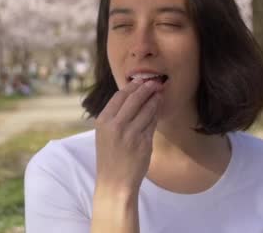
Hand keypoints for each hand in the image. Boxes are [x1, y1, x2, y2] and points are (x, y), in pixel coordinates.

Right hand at [94, 79, 161, 195]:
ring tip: (160, 92)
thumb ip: (115, 116)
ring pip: (146, 109)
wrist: (114, 182)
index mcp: (103, 121)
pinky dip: (156, 113)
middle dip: (147, 88)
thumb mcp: (105, 134)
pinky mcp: (143, 143)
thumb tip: (132, 96)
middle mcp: (115, 126)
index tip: (141, 80)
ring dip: (155, 99)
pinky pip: (152, 123)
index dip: (132, 86)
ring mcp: (130, 134)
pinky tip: (159, 108)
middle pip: (134, 99)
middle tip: (155, 82)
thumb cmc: (110, 156)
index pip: (119, 96)